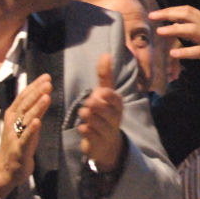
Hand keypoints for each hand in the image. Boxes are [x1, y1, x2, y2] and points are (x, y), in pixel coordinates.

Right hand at [0, 74, 51, 198]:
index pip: (23, 97)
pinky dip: (31, 129)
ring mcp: (15, 136)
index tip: (45, 76)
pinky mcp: (19, 149)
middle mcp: (12, 123)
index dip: (34, 86)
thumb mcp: (25, 123)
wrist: (6, 168)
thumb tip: (43, 92)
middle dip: (36, 93)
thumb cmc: (18, 143)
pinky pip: (25, 138)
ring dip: (36, 107)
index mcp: (13, 115)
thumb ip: (32, 109)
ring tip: (46, 96)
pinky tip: (38, 122)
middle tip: (48, 82)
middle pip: (24, 105)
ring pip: (26, 119)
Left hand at [77, 54, 125, 171]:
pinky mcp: (98, 144)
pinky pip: (92, 136)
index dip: (107, 96)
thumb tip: (105, 54)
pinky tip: (82, 128)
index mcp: (117, 105)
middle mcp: (115, 118)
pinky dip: (87, 131)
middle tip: (88, 103)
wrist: (106, 144)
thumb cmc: (104, 113)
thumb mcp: (105, 94)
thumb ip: (105, 75)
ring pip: (99, 124)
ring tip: (83, 113)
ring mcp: (107, 132)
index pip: (114, 98)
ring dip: (90, 118)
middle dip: (97, 106)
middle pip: (107, 111)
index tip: (100, 92)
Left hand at [150, 5, 199, 85]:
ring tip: (159, 31)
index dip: (172, 10)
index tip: (156, 13)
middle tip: (152, 16)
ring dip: (175, 29)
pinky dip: (186, 51)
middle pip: (188, 15)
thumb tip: (177, 30)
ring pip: (192, 29)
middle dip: (168, 14)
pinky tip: (174, 54)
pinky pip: (199, 51)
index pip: (189, 10)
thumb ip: (197, 34)